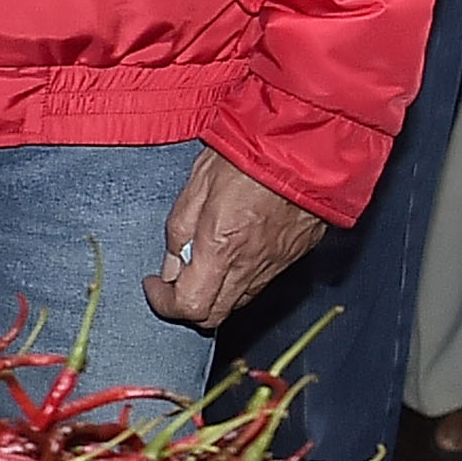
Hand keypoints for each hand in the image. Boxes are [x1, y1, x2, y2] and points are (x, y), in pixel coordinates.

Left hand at [144, 150, 324, 329]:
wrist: (307, 146)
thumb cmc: (250, 155)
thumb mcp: (197, 186)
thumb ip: (179, 231)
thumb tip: (170, 266)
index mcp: (222, 249)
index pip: (189, 306)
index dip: (164, 302)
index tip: (154, 284)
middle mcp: (251, 266)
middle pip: (214, 315)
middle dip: (187, 305)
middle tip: (174, 279)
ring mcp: (275, 265)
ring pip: (238, 301)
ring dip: (215, 292)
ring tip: (203, 261)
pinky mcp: (293, 257)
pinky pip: (260, 281)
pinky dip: (239, 278)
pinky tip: (232, 251)